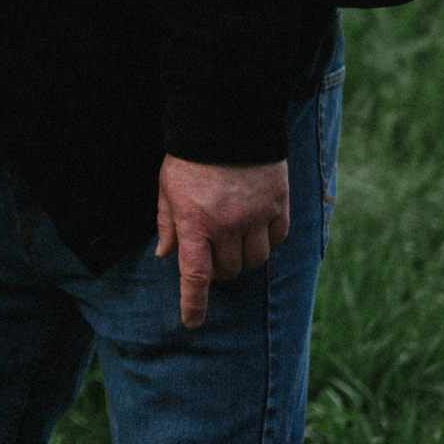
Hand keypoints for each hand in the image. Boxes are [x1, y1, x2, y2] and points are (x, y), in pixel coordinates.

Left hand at [154, 156, 290, 328]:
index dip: (194, 303)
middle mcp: (227, 225)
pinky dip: (268, 241)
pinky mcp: (278, 204)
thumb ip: (168, 224)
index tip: (193, 323)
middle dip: (220, 270)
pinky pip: (278, 239)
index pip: (195, 275)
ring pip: (256, 260)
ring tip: (236, 241)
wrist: (226, 121)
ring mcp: (255, 216)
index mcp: (195, 223)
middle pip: (229, 271)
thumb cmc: (190, 156)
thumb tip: (164, 255)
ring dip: (245, 259)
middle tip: (214, 255)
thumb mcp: (167, 188)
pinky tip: (258, 228)